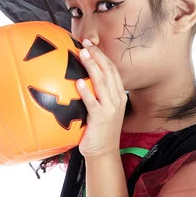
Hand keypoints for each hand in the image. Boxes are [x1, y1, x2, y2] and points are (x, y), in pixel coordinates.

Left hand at [76, 39, 127, 158]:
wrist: (103, 152)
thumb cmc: (99, 130)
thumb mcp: (102, 108)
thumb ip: (96, 93)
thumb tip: (78, 78)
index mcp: (118, 95)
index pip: (112, 69)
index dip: (102, 55)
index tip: (90, 44)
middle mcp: (116, 99)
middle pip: (108, 71)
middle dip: (97, 55)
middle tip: (85, 43)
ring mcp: (110, 108)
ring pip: (102, 82)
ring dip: (92, 66)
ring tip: (82, 54)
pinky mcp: (101, 118)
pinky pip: (93, 102)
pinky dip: (86, 91)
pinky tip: (78, 82)